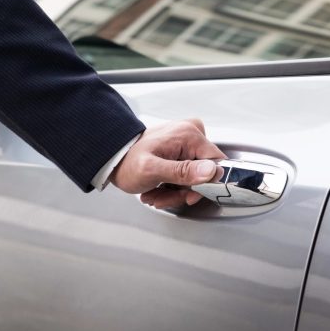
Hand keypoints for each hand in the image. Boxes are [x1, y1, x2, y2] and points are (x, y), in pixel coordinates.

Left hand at [110, 119, 225, 207]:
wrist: (112, 159)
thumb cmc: (126, 162)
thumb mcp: (152, 170)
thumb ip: (182, 172)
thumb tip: (210, 171)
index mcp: (189, 135)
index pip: (217, 164)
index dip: (205, 184)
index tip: (188, 194)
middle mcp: (192, 134)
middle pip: (205, 173)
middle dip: (184, 191)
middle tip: (163, 196)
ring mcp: (187, 142)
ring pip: (196, 177)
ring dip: (176, 191)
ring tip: (156, 194)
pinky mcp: (183, 149)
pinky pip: (188, 174)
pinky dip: (173, 186)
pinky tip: (157, 189)